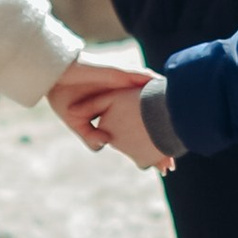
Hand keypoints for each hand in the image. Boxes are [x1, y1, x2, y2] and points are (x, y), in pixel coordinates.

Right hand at [48, 61, 164, 161]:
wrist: (55, 75)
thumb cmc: (66, 97)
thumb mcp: (78, 123)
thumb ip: (91, 136)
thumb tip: (106, 144)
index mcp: (116, 109)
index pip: (138, 128)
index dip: (150, 145)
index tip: (164, 165)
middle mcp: (124, 96)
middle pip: (150, 114)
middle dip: (164, 133)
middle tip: (174, 159)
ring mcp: (124, 84)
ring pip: (150, 95)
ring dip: (165, 106)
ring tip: (182, 121)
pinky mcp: (120, 72)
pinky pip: (142, 76)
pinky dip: (155, 82)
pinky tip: (168, 89)